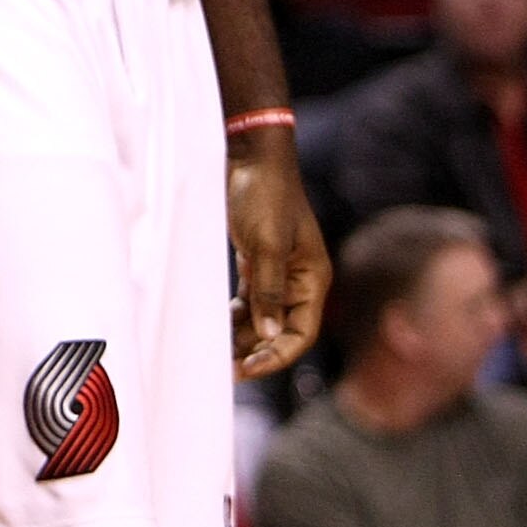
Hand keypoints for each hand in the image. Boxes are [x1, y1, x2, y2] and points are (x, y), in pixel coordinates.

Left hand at [226, 129, 328, 378]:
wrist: (251, 156)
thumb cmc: (264, 195)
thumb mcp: (267, 243)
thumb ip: (268, 289)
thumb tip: (271, 332)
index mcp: (312, 279)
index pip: (301, 332)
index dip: (276, 354)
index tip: (246, 369)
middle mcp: (298, 281)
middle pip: (280, 330)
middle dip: (254, 351)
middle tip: (223, 369)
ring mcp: (277, 273)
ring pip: (261, 318)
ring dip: (241, 336)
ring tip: (213, 353)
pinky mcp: (256, 263)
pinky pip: (247, 301)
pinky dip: (233, 316)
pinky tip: (214, 327)